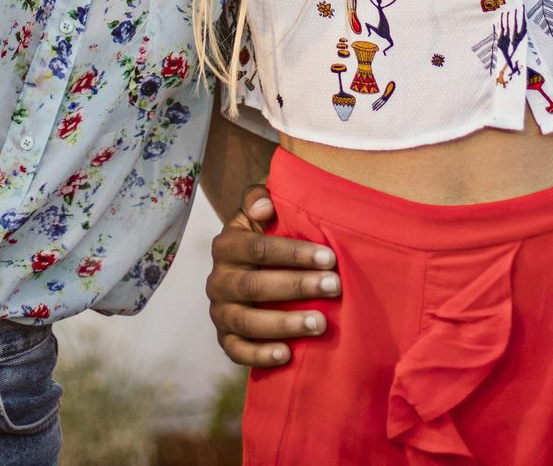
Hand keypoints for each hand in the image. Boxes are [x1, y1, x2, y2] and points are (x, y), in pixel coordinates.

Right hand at [206, 183, 340, 367]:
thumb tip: (265, 206)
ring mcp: (219, 311)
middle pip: (254, 286)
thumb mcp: (260, 210)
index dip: (294, 253)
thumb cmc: (266, 234)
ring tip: (320, 323)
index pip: (258, 248)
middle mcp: (217, 279)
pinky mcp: (225, 338)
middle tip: (334, 286)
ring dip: (284, 324)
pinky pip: (236, 351)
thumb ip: (259, 197)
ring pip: (246, 322)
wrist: (249, 265)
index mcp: (226, 245)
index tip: (329, 257)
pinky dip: (259, 355)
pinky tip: (287, 354)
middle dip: (297, 286)